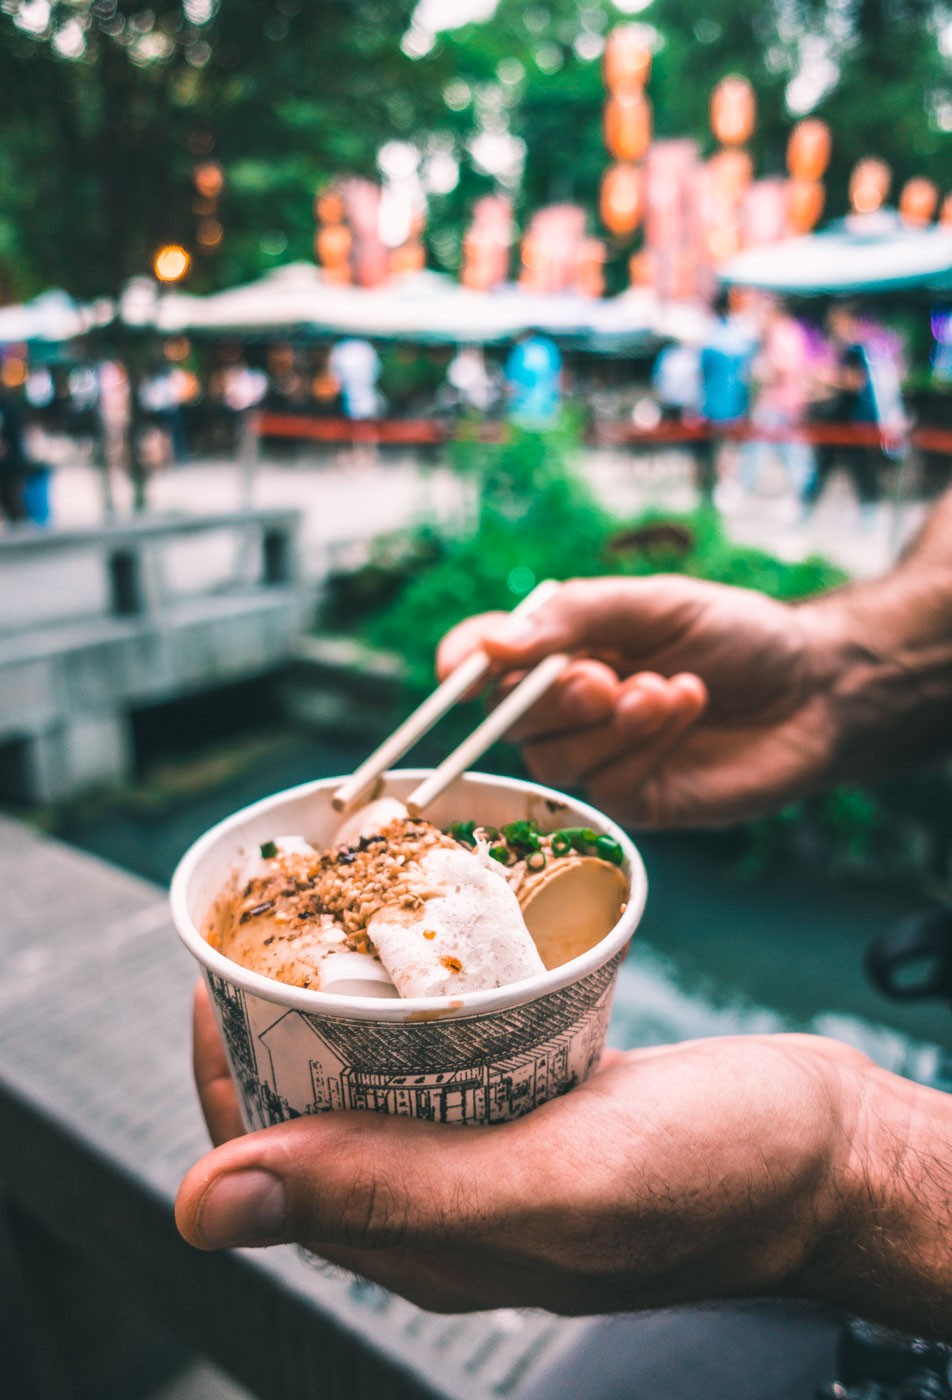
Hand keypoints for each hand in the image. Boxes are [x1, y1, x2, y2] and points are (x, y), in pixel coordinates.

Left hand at [175, 983, 864, 1316]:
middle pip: (312, 1105)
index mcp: (419, 1241)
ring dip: (342, 996)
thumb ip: (391, 1192)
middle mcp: (441, 1201)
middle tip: (281, 917)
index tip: (221, 964)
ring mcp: (490, 1151)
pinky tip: (430, 943)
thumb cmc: (718, 1178)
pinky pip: (449, 1050)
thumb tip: (204, 1201)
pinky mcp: (536, 1106)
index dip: (223, 1064)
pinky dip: (422, 994)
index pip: (264, 1158)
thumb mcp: (552, 1182)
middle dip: (274, 1015)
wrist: (832, 1152)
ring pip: (376, 1072)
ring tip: (338, 912)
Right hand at [437, 576, 837, 827]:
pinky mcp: (634, 798)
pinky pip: (606, 783)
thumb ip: (574, 619)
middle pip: (507, 718)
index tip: (462, 664)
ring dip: (612, 720)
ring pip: (555, 757)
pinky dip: (646, 743)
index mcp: (563, 648)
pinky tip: (687, 708)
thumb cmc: (734, 635)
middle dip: (549, 698)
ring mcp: (598, 756)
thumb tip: (493, 645)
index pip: (485, 659)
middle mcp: (568, 706)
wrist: (815, 688)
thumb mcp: (652, 604)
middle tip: (601, 678)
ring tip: (671, 688)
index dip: (463, 661)